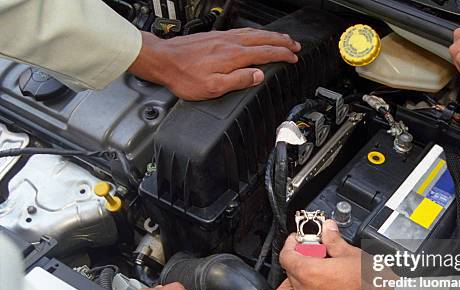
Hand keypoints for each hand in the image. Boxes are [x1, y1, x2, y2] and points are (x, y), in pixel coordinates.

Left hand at [129, 28, 300, 99]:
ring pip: (253, 33)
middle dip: (282, 42)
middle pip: (263, 39)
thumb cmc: (184, 76)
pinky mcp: (215, 37)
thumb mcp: (213, 87)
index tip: (293, 57)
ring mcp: (223, 38)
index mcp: (233, 56)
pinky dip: (256, 33)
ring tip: (282, 38)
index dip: (282, 55)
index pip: (265, 53)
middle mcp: (230, 43)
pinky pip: (243, 32)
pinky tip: (255, 35)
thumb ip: (238, 80)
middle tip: (295, 45)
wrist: (163, 60)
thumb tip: (258, 76)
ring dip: (270, 36)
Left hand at [275, 220, 390, 289]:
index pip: (286, 257)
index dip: (290, 245)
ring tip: (306, 281)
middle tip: (308, 259)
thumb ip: (334, 241)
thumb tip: (328, 230)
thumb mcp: (353, 254)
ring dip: (291, 288)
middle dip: (294, 265)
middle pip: (286, 277)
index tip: (297, 242)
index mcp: (310, 274)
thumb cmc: (375, 284)